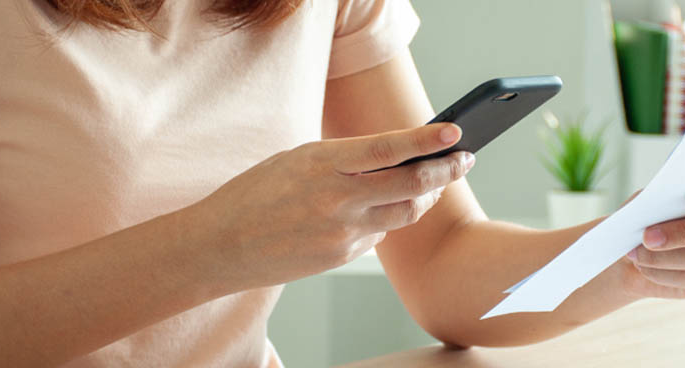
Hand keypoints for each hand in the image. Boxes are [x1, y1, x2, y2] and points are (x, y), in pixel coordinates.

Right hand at [189, 123, 474, 288]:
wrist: (220, 246)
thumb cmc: (256, 194)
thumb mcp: (297, 159)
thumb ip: (345, 159)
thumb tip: (396, 158)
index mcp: (322, 163)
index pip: (387, 149)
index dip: (426, 141)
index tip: (455, 132)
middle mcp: (336, 198)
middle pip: (410, 185)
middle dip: (445, 171)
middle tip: (464, 159)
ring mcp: (341, 232)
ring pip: (405, 213)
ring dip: (425, 196)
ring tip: (435, 182)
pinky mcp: (340, 256)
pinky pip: (379, 233)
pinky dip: (389, 217)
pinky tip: (390, 206)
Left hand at [620, 167, 684, 298]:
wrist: (642, 246)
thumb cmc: (652, 213)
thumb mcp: (653, 197)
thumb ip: (661, 198)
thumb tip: (657, 208)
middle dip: (683, 232)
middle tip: (649, 237)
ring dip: (667, 257)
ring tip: (638, 254)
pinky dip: (666, 274)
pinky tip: (647, 268)